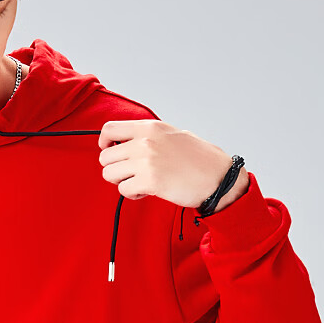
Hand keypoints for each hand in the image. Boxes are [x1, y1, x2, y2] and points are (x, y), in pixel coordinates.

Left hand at [97, 120, 248, 210]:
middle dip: (114, 168)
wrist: (218, 178)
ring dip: (122, 181)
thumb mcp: (172, 135)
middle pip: (105, 157)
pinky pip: (123, 190)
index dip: (104, 142)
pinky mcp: (150, 182)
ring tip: (139, 182)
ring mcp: (146, 162)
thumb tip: (125, 142)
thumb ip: (148, 136)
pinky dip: (132, 194)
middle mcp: (145, 142)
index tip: (109, 150)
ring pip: (110, 174)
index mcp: (150, 128)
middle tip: (130, 173)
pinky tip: (147, 191)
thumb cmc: (200, 159)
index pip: (110, 129)